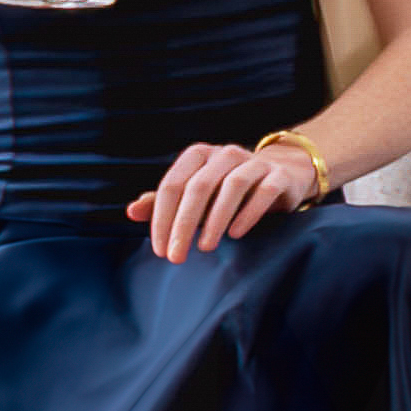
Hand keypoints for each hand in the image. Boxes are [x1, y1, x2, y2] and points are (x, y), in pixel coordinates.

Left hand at [126, 137, 324, 258]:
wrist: (278, 179)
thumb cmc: (224, 192)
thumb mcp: (192, 197)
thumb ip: (162, 203)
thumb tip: (131, 211)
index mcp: (198, 155)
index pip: (172, 185)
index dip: (162, 218)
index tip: (160, 250)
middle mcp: (225, 153)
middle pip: (199, 186)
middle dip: (184, 224)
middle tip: (176, 256)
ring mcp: (255, 162)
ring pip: (233, 186)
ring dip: (216, 219)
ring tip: (206, 247)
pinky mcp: (279, 176)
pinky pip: (264, 191)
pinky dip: (249, 213)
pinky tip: (236, 234)